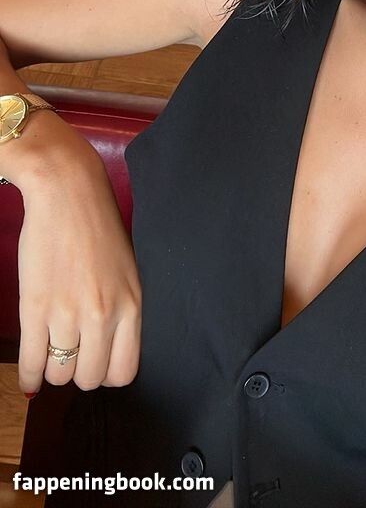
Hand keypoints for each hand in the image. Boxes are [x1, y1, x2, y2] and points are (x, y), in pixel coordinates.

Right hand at [15, 129, 141, 393]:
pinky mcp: (35, 308)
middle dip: (78, 372)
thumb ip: (121, 309)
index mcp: (131, 305)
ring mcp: (68, 313)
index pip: (124, 371)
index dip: (106, 372)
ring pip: (60, 374)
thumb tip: (106, 348)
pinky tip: (29, 378)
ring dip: (53, 370)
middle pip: (89, 378)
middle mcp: (103, 315)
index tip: (96, 361)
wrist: (67, 193)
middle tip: (71, 355)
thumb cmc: (98, 226)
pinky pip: (32, 362)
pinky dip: (29, 377)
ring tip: (51, 353)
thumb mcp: (126, 270)